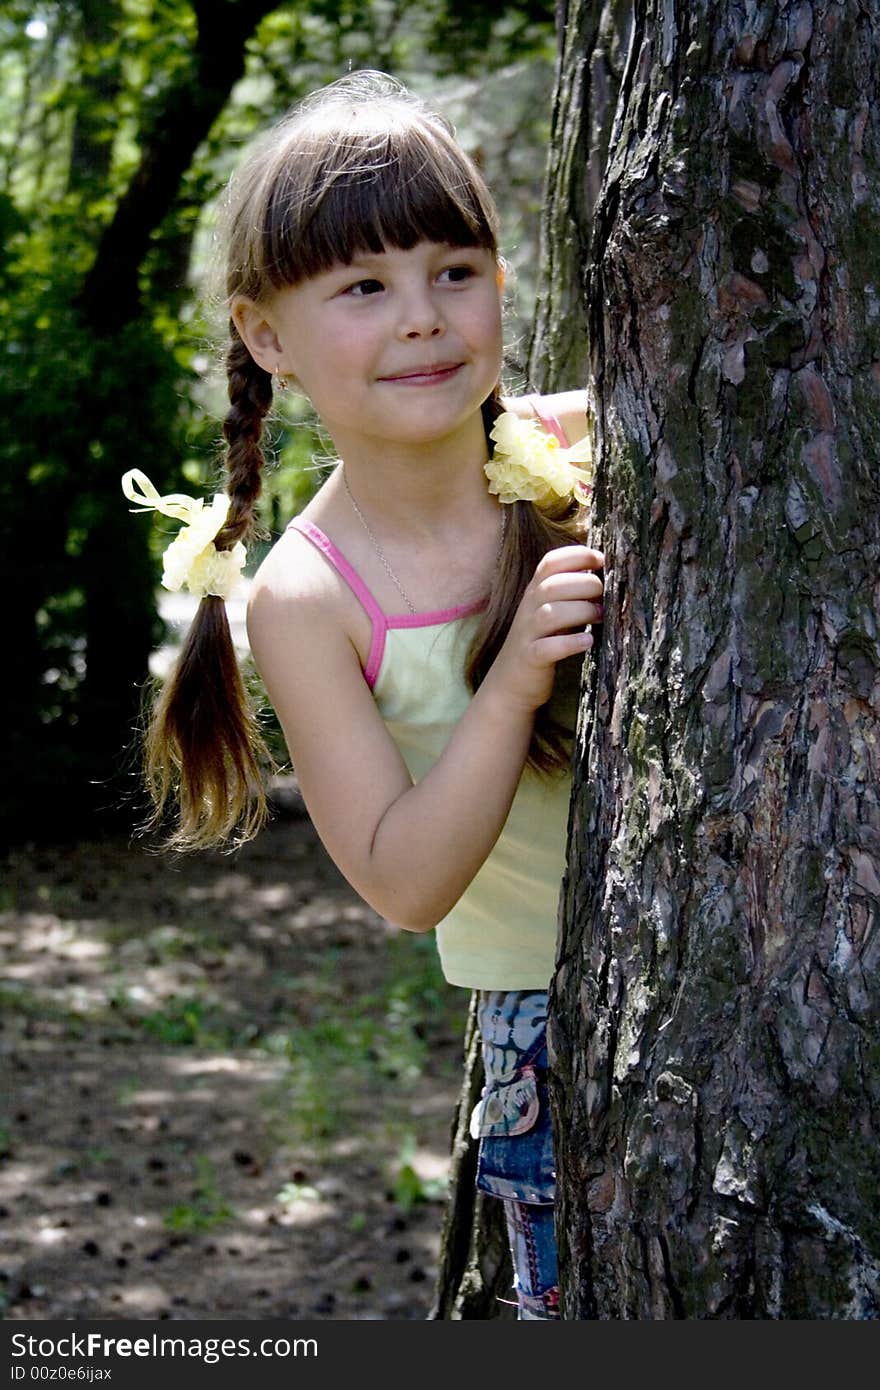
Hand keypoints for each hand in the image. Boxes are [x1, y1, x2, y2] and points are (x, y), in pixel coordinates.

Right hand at [485, 545, 604, 716]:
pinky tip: (587, 641)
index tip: (602, 561)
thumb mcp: (553, 611)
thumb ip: (571, 592)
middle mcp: (528, 608)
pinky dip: (569, 643)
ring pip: (550, 614)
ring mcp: (527, 634)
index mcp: (535, 592)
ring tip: (600, 618)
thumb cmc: (542, 641)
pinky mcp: (530, 658)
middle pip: (554, 585)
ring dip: (581, 612)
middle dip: (586, 585)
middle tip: (606, 598)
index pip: (551, 562)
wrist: (510, 683)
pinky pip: (547, 648)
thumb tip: (608, 574)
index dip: (578, 555)